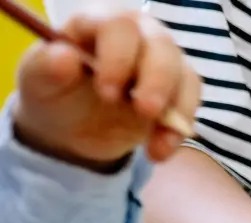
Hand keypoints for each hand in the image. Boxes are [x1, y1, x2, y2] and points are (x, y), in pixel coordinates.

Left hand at [10, 10, 199, 169]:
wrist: (72, 127)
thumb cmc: (54, 93)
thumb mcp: (38, 82)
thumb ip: (47, 67)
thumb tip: (64, 56)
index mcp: (99, 22)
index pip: (118, 27)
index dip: (119, 56)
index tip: (107, 92)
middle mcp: (137, 34)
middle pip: (161, 45)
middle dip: (157, 80)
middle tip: (144, 112)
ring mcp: (162, 60)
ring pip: (183, 73)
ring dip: (175, 108)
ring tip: (155, 146)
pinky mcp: (178, 88)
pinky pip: (191, 101)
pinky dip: (180, 128)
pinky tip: (160, 150)